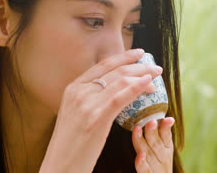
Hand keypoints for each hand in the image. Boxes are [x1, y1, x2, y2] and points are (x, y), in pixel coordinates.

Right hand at [40, 48, 163, 172]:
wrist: (60, 165)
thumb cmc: (70, 144)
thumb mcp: (75, 113)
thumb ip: (89, 99)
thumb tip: (111, 91)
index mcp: (72, 88)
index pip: (102, 65)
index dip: (123, 57)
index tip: (139, 54)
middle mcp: (79, 92)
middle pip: (114, 71)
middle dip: (138, 66)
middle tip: (155, 67)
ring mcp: (86, 104)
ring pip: (120, 81)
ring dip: (142, 76)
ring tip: (156, 76)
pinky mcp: (96, 117)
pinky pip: (120, 97)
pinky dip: (136, 87)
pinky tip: (148, 84)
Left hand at [132, 118, 174, 172]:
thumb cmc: (159, 162)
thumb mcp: (164, 148)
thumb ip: (162, 132)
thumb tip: (161, 114)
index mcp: (167, 148)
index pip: (166, 136)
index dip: (166, 127)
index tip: (168, 119)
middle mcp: (162, 157)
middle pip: (156, 143)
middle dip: (152, 131)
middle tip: (150, 121)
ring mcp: (155, 166)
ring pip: (148, 153)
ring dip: (142, 142)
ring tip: (137, 130)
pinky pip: (144, 169)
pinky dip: (142, 163)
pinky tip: (139, 156)